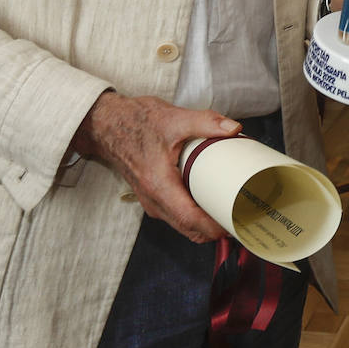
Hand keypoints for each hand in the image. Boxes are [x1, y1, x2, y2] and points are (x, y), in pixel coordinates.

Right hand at [71, 91, 241, 241]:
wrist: (106, 124)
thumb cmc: (134, 122)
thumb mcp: (173, 118)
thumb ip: (205, 122)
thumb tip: (234, 128)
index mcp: (159, 186)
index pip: (190, 219)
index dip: (215, 227)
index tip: (236, 223)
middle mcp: (153, 200)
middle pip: (189, 229)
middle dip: (216, 229)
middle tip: (241, 216)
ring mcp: (152, 201)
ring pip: (183, 225)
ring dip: (205, 223)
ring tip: (230, 209)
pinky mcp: (153, 197)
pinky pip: (176, 215)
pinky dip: (194, 215)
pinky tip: (210, 200)